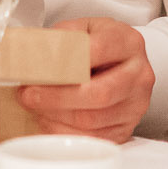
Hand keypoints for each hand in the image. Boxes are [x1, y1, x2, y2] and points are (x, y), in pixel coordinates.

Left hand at [15, 18, 154, 141]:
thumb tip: (28, 60)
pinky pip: (92, 138)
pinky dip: (63, 132)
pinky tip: (48, 120)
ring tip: (35, 107)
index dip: (63, 64)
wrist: (119, 62)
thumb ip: (57, 40)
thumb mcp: (79, 29)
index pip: (97, 51)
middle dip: (56, 97)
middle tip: (28, 95)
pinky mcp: (126, 128)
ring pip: (92, 120)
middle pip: (98, 93)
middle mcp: (139, 74)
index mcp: (128, 42)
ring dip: (55, 116)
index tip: (36, 72)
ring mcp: (136, 104)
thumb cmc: (96, 45)